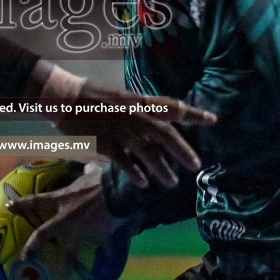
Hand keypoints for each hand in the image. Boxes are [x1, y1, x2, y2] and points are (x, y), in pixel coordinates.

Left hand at [7, 165, 126, 271]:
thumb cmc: (103, 179)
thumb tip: (88, 167)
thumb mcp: (92, 173)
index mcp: (63, 199)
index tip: (9, 207)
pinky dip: (104, 251)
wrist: (119, 190)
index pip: (36, 201)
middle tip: (24, 258)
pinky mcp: (96, 238)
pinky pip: (100, 247)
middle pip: (43, 234)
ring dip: (64, 264)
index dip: (21, 204)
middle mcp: (66, 218)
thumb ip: (87, 172)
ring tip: (60, 275)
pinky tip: (106, 259)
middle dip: (32, 246)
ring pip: (69, 251)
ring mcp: (80, 230)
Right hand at [56, 81, 214, 189]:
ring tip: (173, 182)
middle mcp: (133, 115)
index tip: (212, 119)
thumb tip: (162, 120)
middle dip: (182, 150)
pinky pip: (123, 161)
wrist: (67, 98)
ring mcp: (119, 129)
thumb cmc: (95, 96)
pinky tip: (144, 183)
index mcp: (139, 101)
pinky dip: (134, 173)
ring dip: (162, 168)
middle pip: (164, 133)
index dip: (193, 113)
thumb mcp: (123, 96)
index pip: (172, 106)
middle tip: (196, 165)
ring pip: (147, 151)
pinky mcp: (104, 142)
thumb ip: (142, 109)